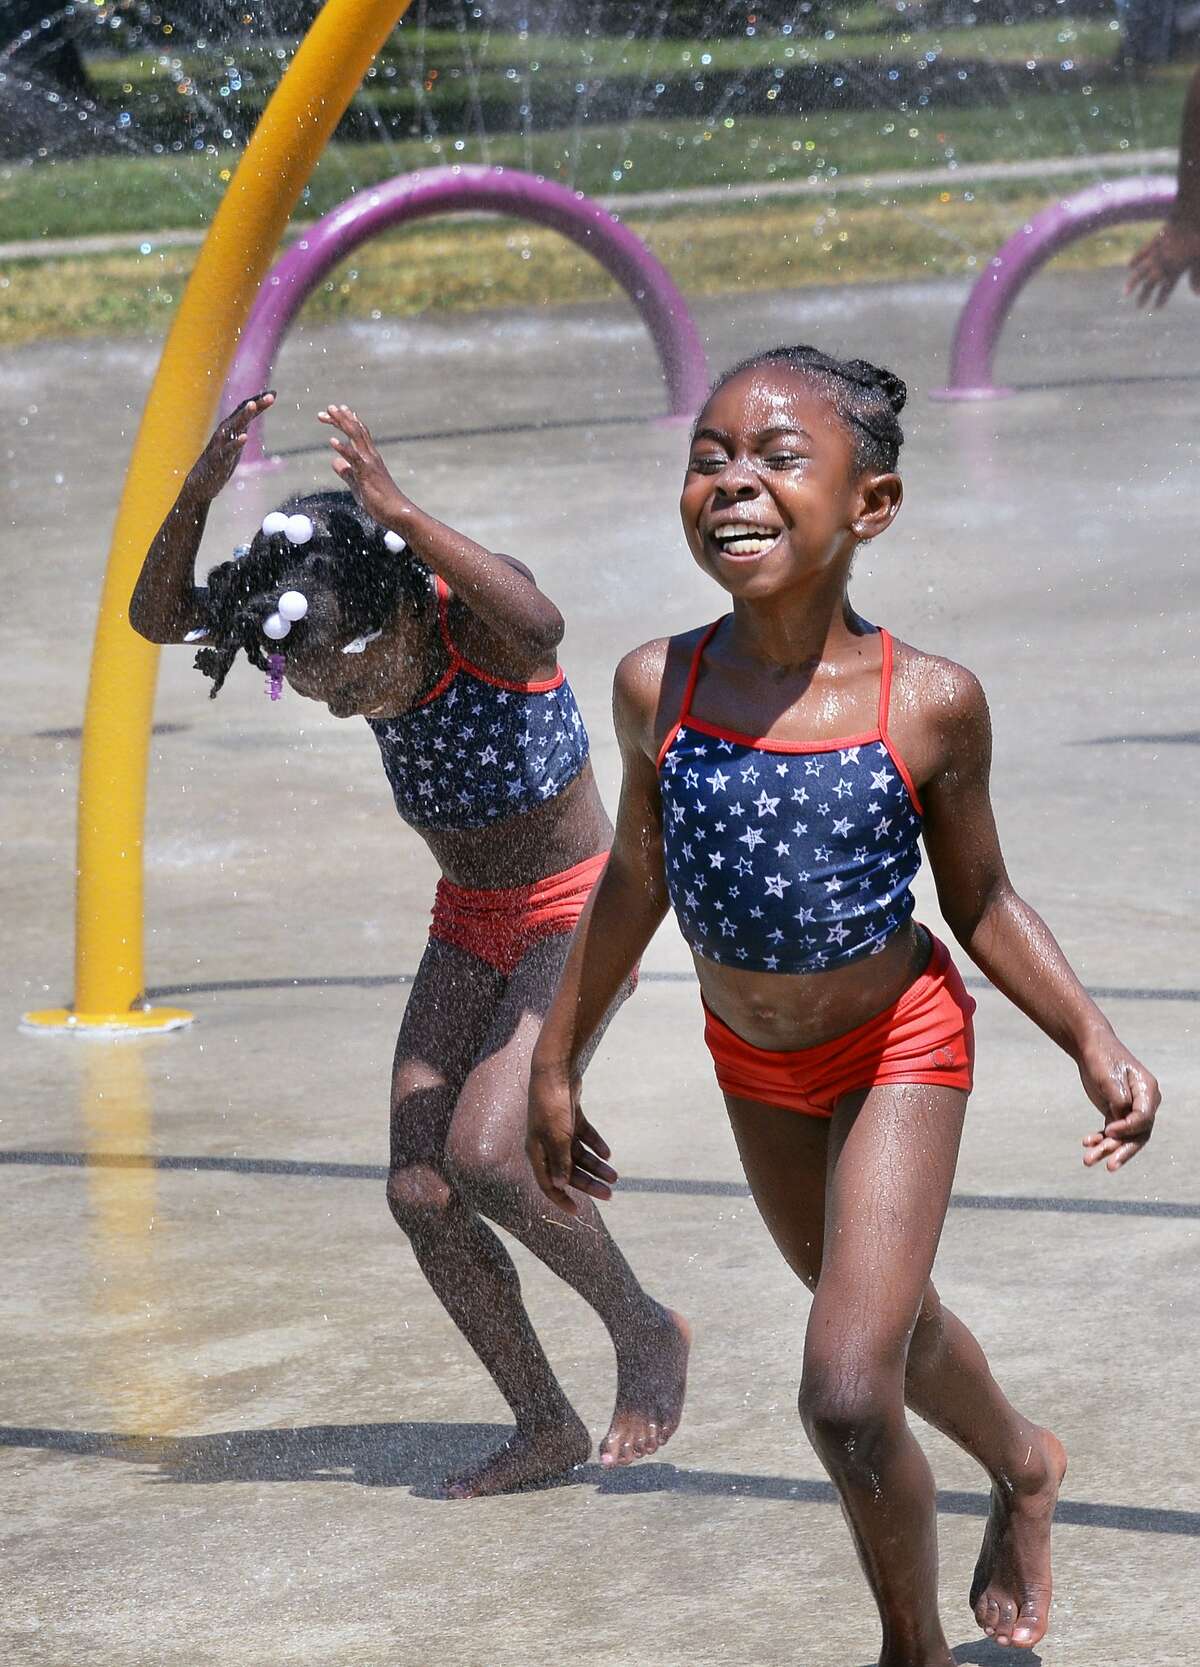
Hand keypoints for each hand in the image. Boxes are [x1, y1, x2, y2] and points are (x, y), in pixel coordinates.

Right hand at [185, 391, 273, 500]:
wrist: (200, 485)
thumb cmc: (220, 462)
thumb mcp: (235, 443)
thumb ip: (242, 428)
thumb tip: (253, 415)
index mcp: (230, 428)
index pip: (245, 410)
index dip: (259, 402)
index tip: (274, 393)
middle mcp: (224, 432)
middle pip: (241, 414)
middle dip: (256, 404)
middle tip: (271, 396)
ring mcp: (220, 444)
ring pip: (232, 427)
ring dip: (243, 416)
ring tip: (253, 405)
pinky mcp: (218, 459)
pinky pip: (228, 450)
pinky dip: (235, 443)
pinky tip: (244, 437)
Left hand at [318, 403, 407, 526]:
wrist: (396, 513)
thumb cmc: (379, 502)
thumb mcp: (357, 484)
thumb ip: (347, 472)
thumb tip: (335, 461)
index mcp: (370, 457)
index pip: (358, 433)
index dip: (346, 421)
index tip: (333, 413)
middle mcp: (371, 456)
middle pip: (356, 430)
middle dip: (341, 418)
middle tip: (328, 408)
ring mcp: (370, 463)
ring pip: (356, 437)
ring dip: (342, 423)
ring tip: (329, 412)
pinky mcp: (367, 474)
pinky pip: (354, 458)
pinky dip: (343, 448)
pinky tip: (332, 441)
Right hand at [526, 1058, 617, 1215]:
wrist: (555, 1070)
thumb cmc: (552, 1105)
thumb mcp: (557, 1137)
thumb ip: (559, 1161)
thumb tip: (558, 1186)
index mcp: (537, 1151)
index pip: (547, 1183)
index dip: (561, 1199)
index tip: (577, 1211)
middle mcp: (545, 1142)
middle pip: (568, 1170)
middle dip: (588, 1183)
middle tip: (609, 1194)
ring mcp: (558, 1129)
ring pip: (578, 1154)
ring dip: (596, 1165)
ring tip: (614, 1176)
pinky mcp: (569, 1116)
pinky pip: (584, 1136)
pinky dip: (595, 1144)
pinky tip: (608, 1153)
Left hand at [1078, 1030, 1159, 1171]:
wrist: (1090, 1046)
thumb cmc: (1102, 1057)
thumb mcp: (1108, 1077)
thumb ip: (1118, 1100)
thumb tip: (1121, 1120)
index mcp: (1147, 1090)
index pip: (1144, 1118)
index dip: (1128, 1128)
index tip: (1108, 1131)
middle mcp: (1143, 1102)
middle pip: (1138, 1134)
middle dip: (1122, 1151)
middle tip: (1109, 1165)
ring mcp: (1130, 1108)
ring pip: (1123, 1136)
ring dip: (1107, 1149)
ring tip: (1088, 1160)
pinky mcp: (1116, 1111)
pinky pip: (1112, 1131)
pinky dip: (1100, 1139)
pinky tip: (1087, 1143)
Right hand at [1125, 220, 1199, 307]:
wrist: (1189, 218)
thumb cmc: (1196, 239)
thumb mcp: (1199, 259)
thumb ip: (1196, 276)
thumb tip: (1197, 295)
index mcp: (1176, 269)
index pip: (1167, 288)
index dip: (1162, 298)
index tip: (1156, 307)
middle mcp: (1162, 264)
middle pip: (1151, 283)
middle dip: (1144, 295)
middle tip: (1139, 306)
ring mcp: (1156, 253)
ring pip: (1141, 271)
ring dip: (1133, 283)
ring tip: (1126, 293)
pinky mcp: (1153, 241)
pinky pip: (1141, 252)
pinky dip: (1135, 259)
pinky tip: (1129, 266)